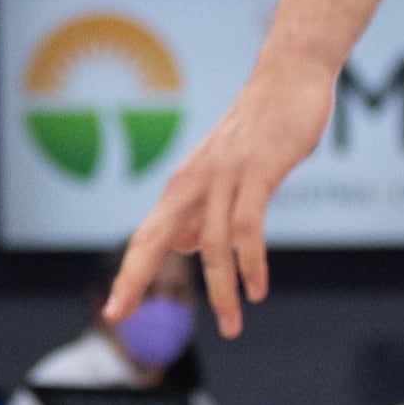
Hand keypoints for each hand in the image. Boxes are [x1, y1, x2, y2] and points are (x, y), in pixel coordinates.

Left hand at [109, 58, 333, 336]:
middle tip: (119, 316)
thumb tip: (189, 247)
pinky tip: (257, 290)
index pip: (147, 237)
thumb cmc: (260, 128)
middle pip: (154, 238)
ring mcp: (223, 176)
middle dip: (134, 278)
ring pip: (210, 245)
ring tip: (233, 327)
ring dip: (222, 291)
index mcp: (184, 186)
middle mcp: (193, 182)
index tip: (115, 312)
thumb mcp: (225, 174)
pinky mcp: (256, 171)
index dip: (130, 275)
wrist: (289, 77)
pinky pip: (247, 227)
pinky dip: (251, 263)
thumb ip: (205, 211)